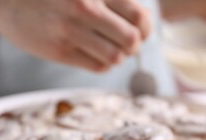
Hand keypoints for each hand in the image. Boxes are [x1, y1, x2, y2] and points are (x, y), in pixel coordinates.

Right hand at [0, 0, 150, 71]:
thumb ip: (109, 0)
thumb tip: (142, 20)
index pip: (139, 16)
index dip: (146, 28)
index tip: (141, 31)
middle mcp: (84, 8)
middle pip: (131, 39)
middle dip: (134, 45)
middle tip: (128, 44)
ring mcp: (70, 31)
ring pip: (116, 57)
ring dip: (119, 56)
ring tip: (111, 50)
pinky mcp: (58, 51)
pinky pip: (97, 66)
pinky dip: (104, 64)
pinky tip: (97, 55)